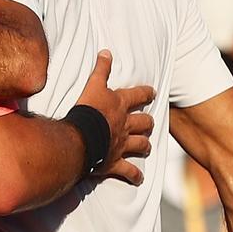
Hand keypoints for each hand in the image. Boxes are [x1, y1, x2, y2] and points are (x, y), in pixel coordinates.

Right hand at [77, 50, 155, 184]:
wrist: (80, 138)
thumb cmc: (86, 111)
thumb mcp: (93, 86)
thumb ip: (101, 69)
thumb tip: (107, 52)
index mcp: (119, 106)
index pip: (139, 96)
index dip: (147, 93)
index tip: (152, 93)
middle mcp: (125, 125)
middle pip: (144, 123)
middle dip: (148, 123)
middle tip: (149, 123)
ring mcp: (122, 145)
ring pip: (141, 145)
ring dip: (144, 147)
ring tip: (146, 148)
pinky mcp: (115, 163)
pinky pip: (129, 171)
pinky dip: (134, 176)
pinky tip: (139, 179)